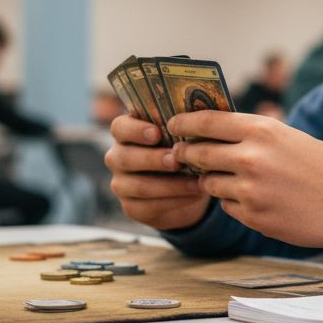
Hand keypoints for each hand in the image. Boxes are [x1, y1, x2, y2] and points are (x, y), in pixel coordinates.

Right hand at [104, 115, 209, 229]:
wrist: (183, 186)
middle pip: (124, 157)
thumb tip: (205, 114)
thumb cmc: (182, 150)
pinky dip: (175, 201)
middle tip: (177, 160)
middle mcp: (117, 157)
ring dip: (169, 185)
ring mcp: (121, 184)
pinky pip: (149, 207)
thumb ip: (185, 125)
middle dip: (152, 159)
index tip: (157, 133)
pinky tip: (194, 195)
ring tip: (195, 182)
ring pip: (138, 186)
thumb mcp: (182, 135)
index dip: (135, 130)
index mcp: (126, 133)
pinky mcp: (131, 207)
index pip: (120, 127)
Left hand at [168, 110, 322, 250]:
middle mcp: (250, 158)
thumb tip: (219, 132)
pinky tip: (255, 200)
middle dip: (185, 154)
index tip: (172, 125)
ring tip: (230, 179)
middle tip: (181, 154)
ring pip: (209, 184)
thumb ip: (254, 135)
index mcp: (261, 130)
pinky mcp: (254, 217)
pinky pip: (228, 207)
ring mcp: (250, 191)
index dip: (183, 123)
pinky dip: (234, 203)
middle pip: (198, 153)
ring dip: (212, 181)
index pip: (207, 121)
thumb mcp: (290, 137)